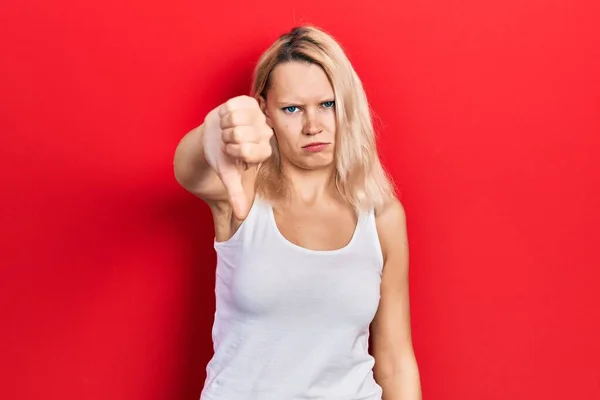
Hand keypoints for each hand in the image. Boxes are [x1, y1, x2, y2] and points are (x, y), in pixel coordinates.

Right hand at [203, 95, 272, 219]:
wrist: (213, 136)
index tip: (231, 153)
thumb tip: (241, 216)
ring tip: (227, 129)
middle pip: (239, 134)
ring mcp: (259, 116)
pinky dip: (223, 112)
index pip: (246, 150)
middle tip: (228, 140)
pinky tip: (227, 117)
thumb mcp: (229, 175)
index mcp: (264, 151)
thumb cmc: (223, 157)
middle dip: (226, 138)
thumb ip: (237, 194)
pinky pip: (231, 106)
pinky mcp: (249, 102)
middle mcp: (266, 133)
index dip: (232, 151)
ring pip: (235, 119)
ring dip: (224, 125)